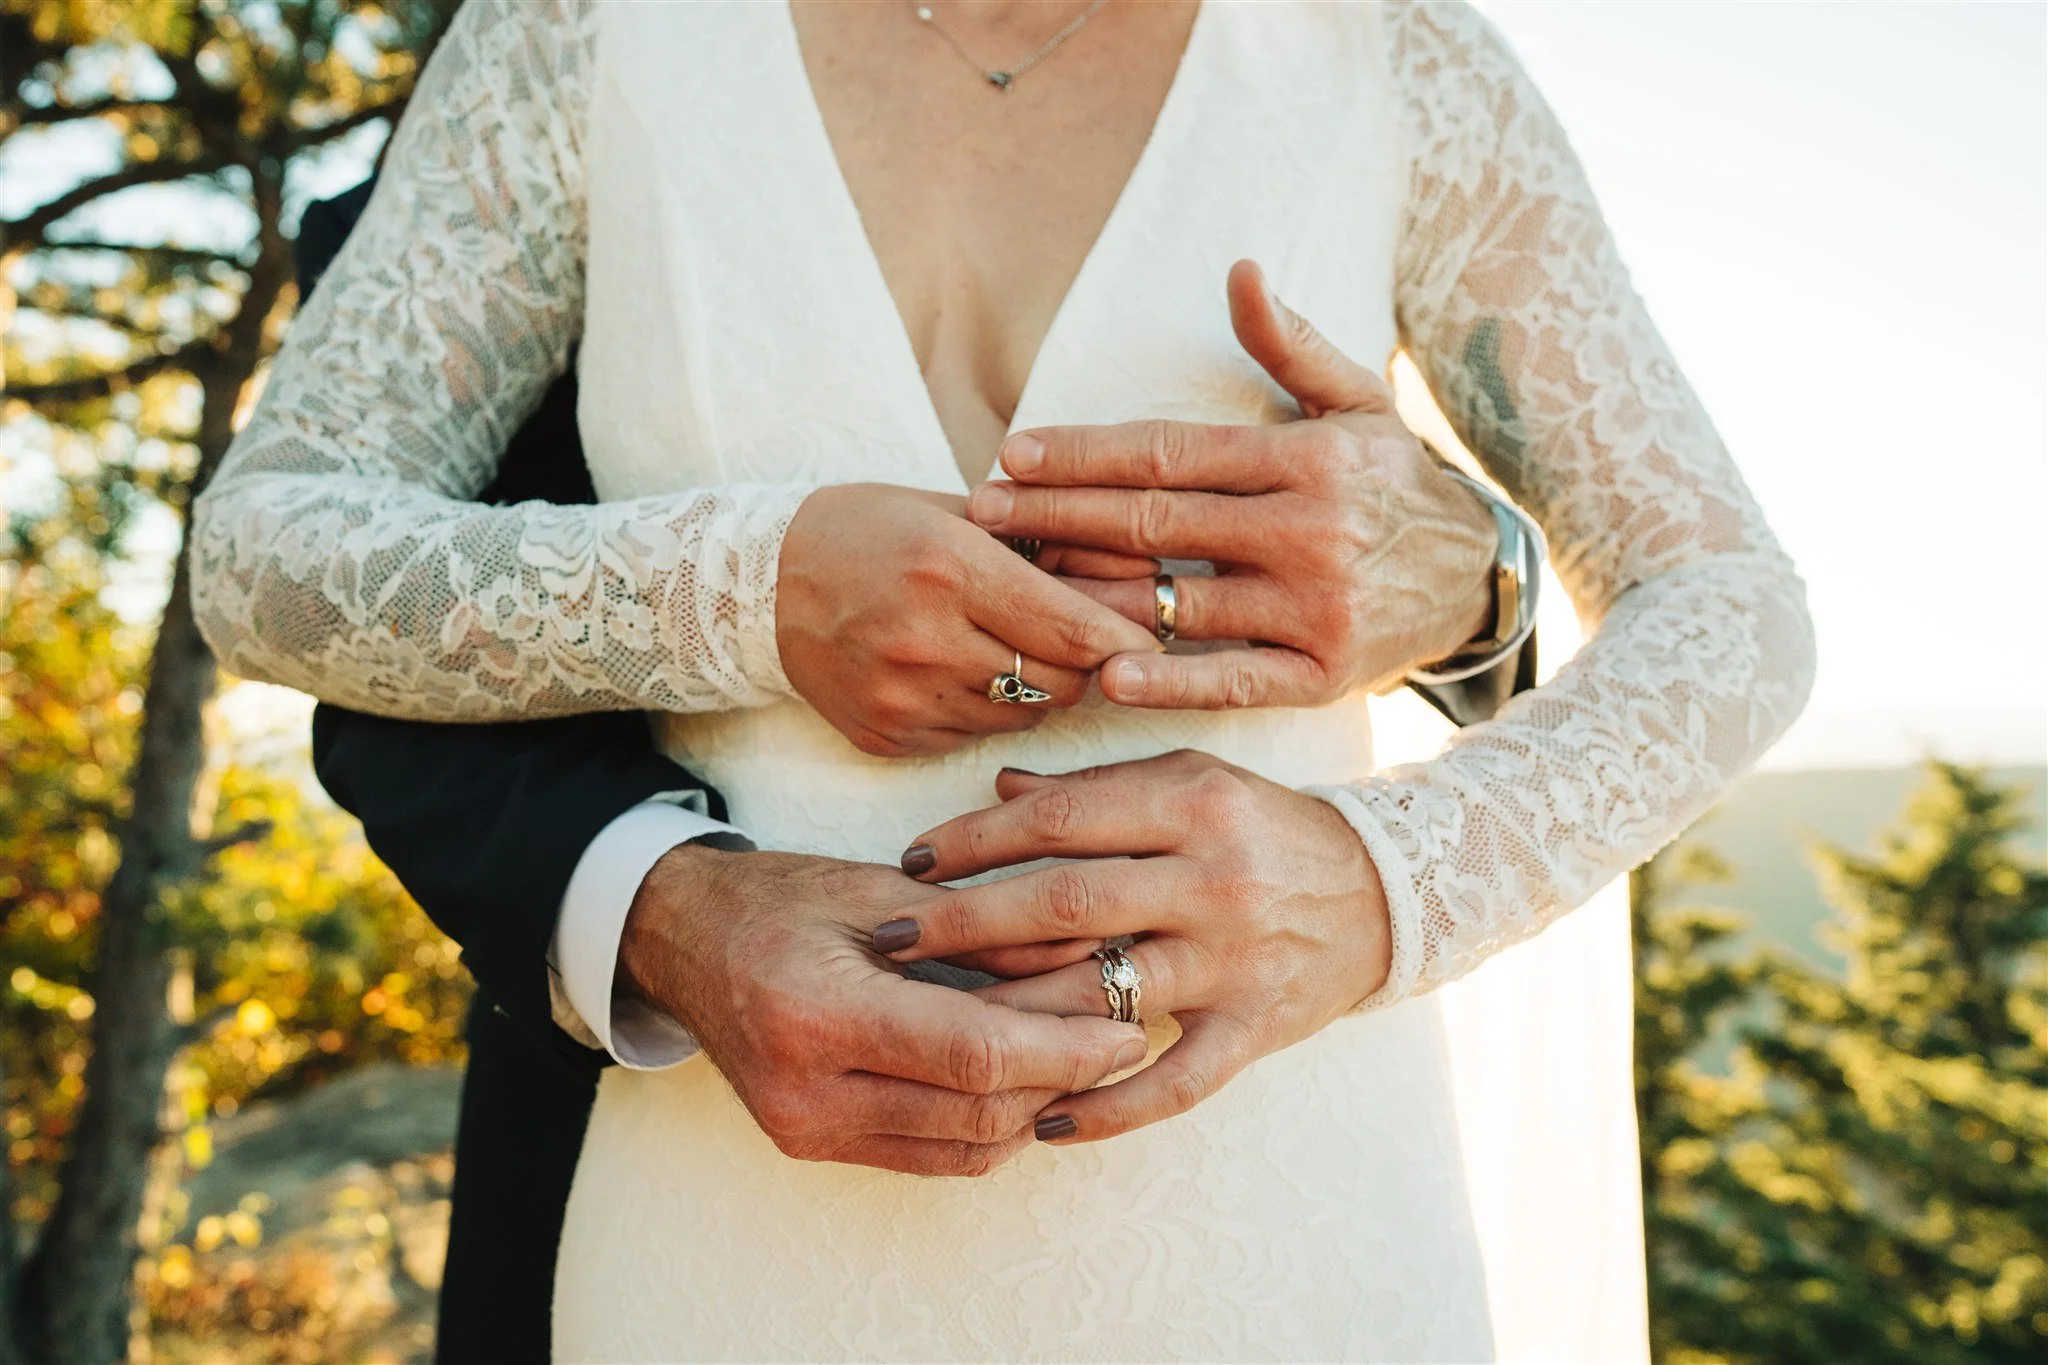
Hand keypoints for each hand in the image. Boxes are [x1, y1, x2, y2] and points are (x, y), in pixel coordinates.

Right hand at [620, 841, 1147, 1174]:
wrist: (680, 940)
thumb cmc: (776, 898)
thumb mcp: (881, 888)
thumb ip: (981, 929)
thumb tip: (1086, 956)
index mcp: (817, 1012)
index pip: (973, 1054)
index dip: (1064, 1047)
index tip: (1125, 1023)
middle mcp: (807, 1090)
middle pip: (979, 1110)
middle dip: (1065, 1072)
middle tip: (1121, 1022)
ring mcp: (807, 1130)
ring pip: (967, 1147)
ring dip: (1038, 1101)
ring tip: (1081, 1044)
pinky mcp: (814, 1145)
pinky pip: (934, 1156)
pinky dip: (993, 1122)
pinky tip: (1027, 1072)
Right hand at [777, 484, 1158, 756]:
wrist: (762, 585)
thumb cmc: (870, 532)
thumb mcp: (953, 513)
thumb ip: (1044, 542)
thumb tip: (1142, 568)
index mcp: (948, 568)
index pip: (1068, 624)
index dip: (1122, 639)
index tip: (1152, 642)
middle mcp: (926, 639)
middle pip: (1059, 680)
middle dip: (1084, 664)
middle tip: (1081, 641)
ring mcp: (902, 697)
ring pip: (1023, 715)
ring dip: (1035, 688)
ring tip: (1007, 649)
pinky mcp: (887, 737)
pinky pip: (974, 736)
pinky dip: (985, 710)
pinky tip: (959, 673)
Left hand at [877, 752, 1391, 1143]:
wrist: (1386, 892)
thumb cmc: (1265, 827)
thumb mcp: (1192, 780)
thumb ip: (1099, 788)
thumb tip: (1000, 789)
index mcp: (1192, 802)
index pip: (1061, 818)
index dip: (975, 838)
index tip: (910, 862)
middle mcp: (1213, 879)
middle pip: (1066, 900)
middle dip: (964, 921)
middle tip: (889, 937)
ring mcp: (1235, 960)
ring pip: (1105, 990)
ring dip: (1011, 1013)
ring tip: (936, 1025)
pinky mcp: (1255, 1030)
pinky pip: (1174, 1083)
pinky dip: (1107, 1108)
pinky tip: (1041, 1120)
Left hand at [964, 259, 1498, 709]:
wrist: (1479, 578)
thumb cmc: (1396, 482)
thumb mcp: (1358, 403)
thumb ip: (1291, 345)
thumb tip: (1240, 270)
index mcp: (1306, 459)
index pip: (1170, 452)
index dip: (1085, 453)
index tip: (1012, 453)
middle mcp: (1309, 531)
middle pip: (1155, 522)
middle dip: (1058, 515)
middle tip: (982, 514)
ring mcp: (1315, 608)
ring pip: (1177, 600)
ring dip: (1087, 593)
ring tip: (1012, 584)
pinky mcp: (1321, 674)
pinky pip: (1231, 677)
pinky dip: (1170, 680)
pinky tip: (1108, 674)